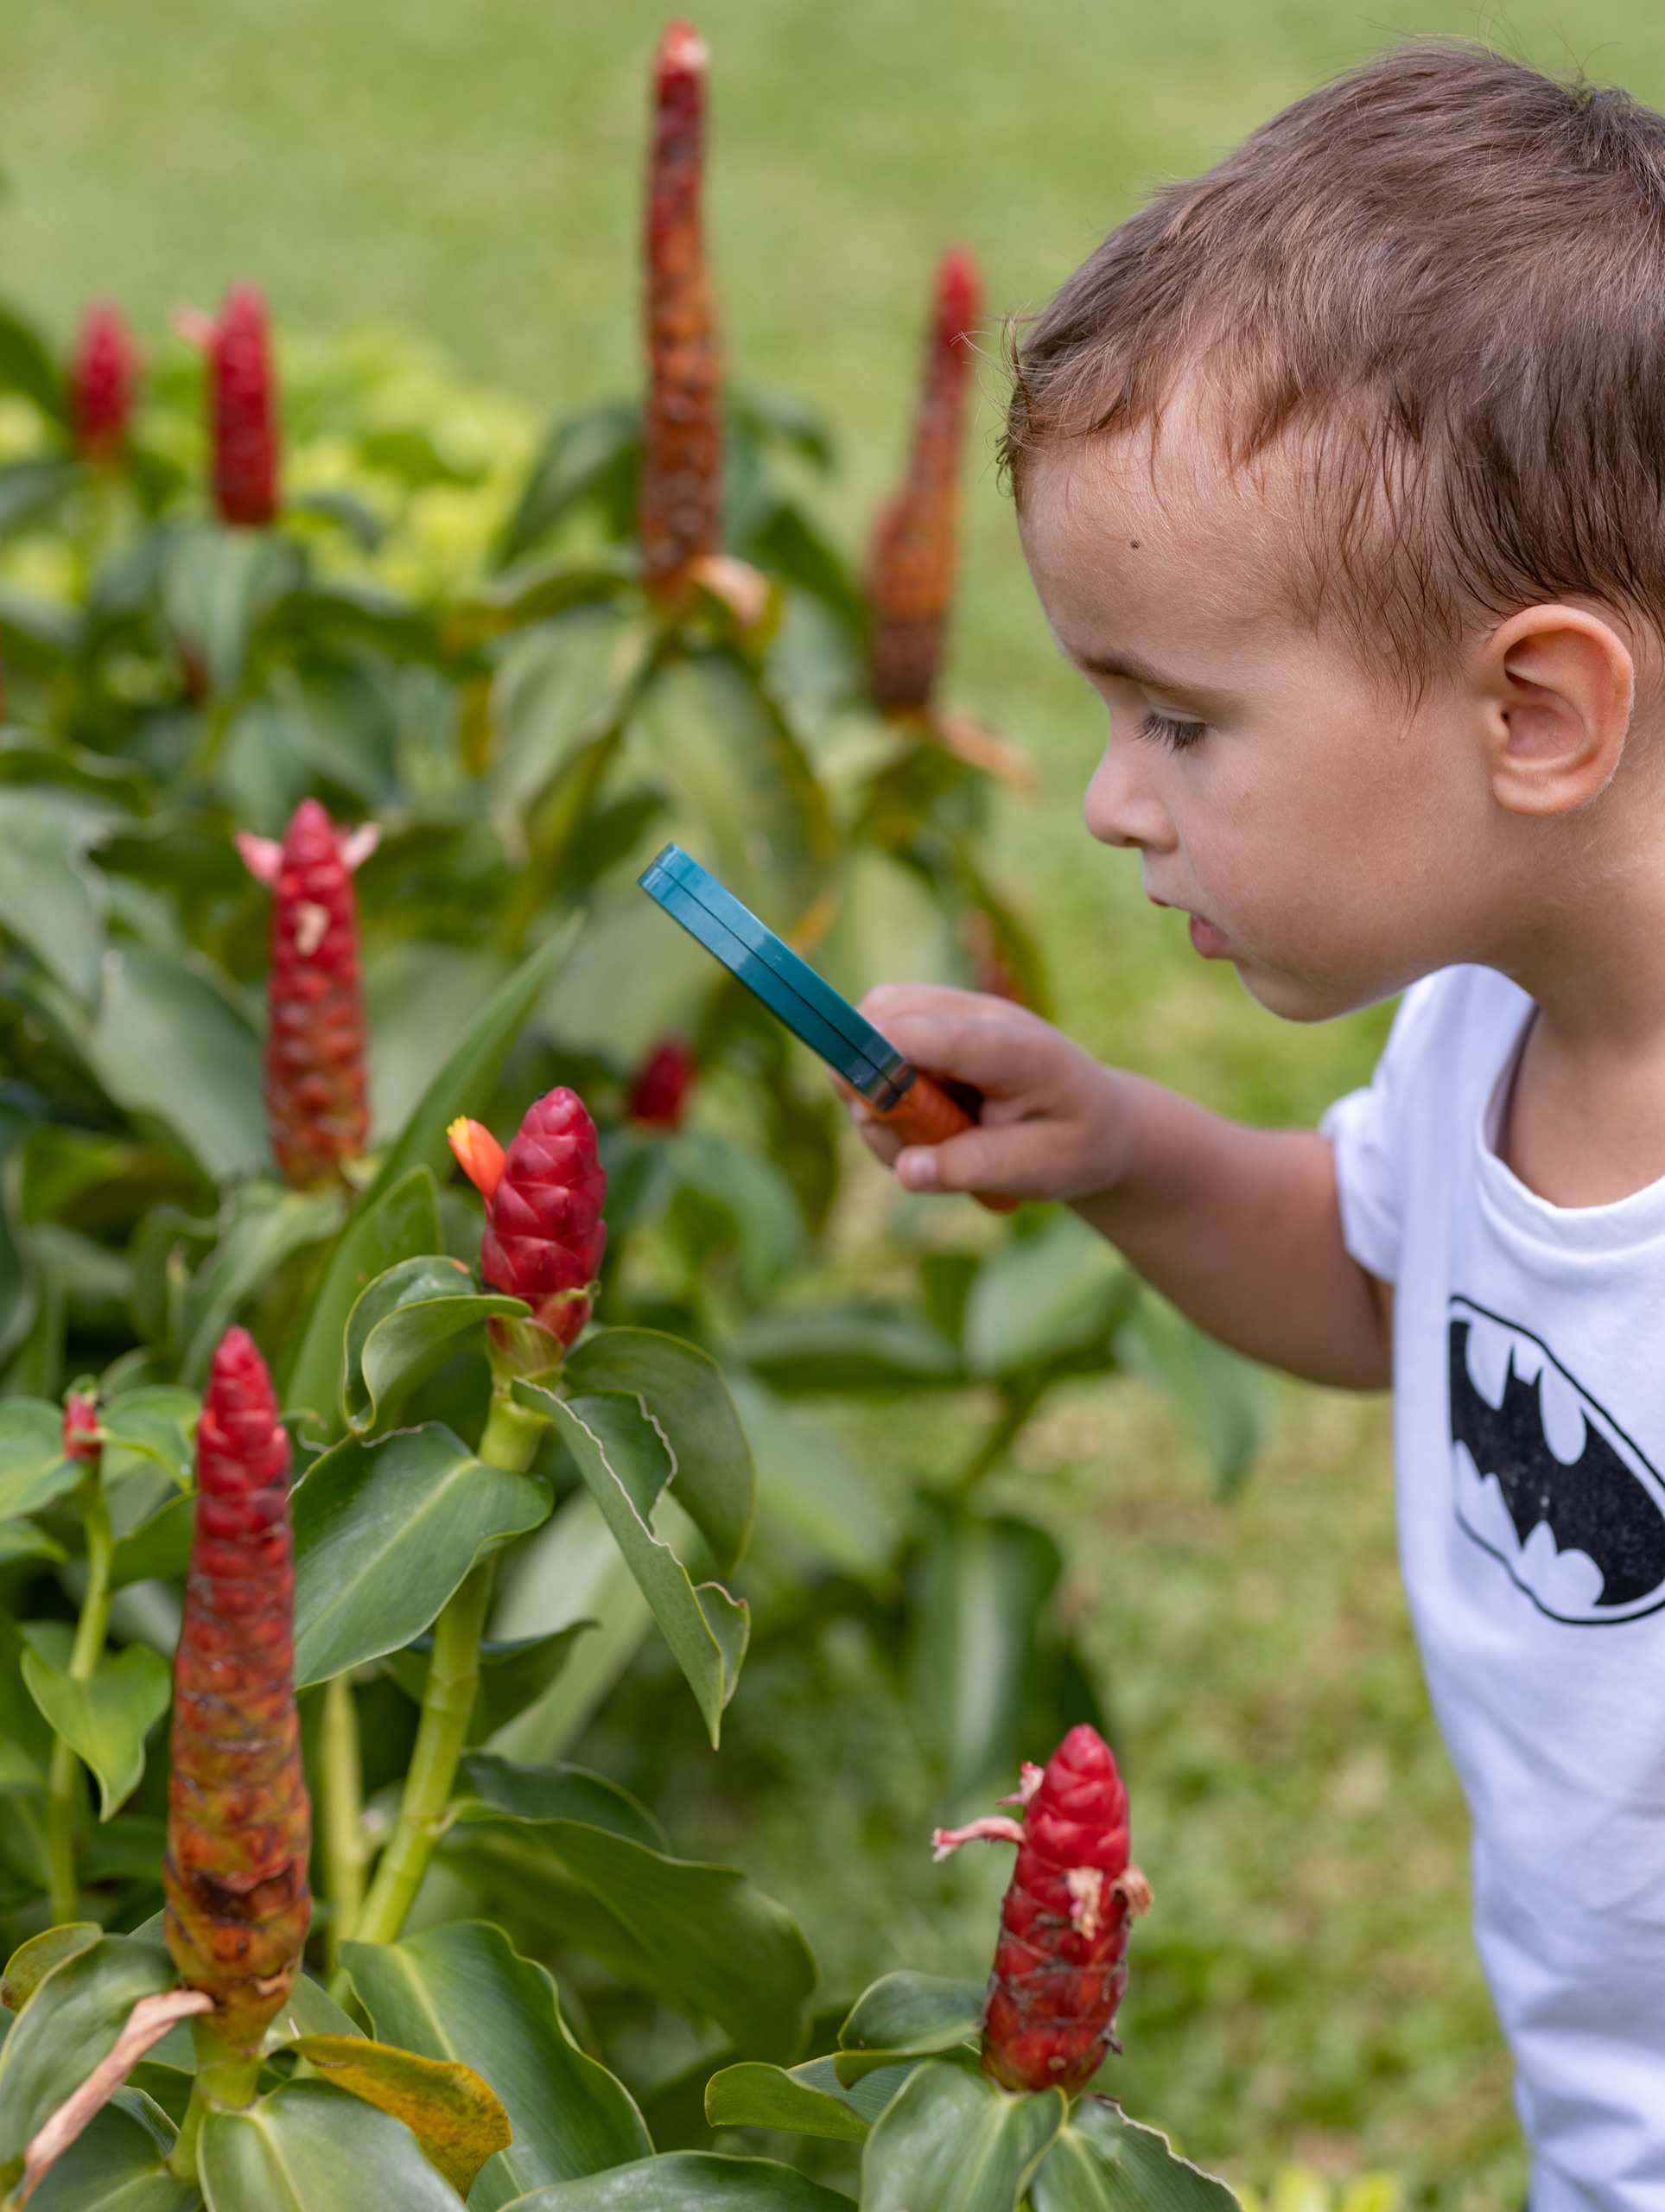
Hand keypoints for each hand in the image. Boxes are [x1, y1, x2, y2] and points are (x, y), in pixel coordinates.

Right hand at [846, 985, 1133, 1201]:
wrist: (1098, 1123)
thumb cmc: (1074, 1146)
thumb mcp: (1039, 1169)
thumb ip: (974, 1167)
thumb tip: (907, 1171)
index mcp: (1024, 1050)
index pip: (948, 1035)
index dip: (891, 1048)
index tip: (846, 1077)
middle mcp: (984, 1016)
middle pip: (890, 1014)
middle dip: (868, 1081)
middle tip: (902, 1145)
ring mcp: (956, 1015)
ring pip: (874, 1029)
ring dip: (873, 1094)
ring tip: (924, 1148)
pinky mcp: (935, 1026)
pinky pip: (879, 1043)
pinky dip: (879, 1089)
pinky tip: (919, 1126)